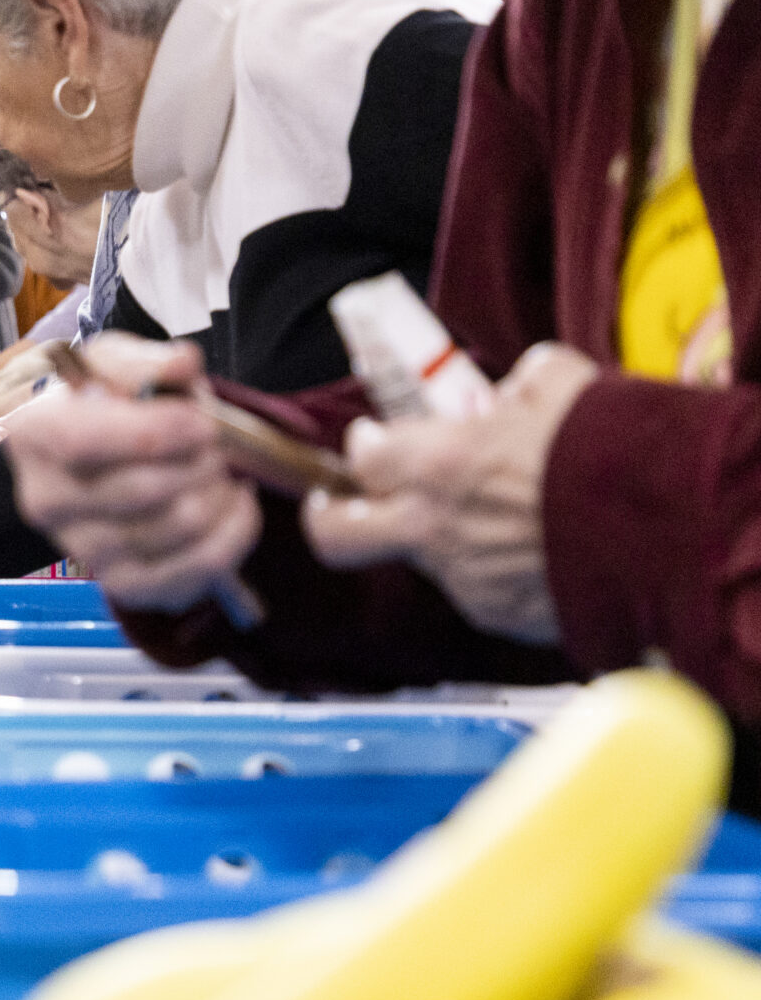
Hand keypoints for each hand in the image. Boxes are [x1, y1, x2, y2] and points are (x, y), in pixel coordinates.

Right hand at [4, 335, 262, 613]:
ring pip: (176, 528)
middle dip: (199, 460)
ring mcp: (82, 549)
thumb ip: (145, 362)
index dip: (151, 432)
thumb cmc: (105, 401)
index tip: (201, 421)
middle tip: (217, 440)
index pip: (81, 441)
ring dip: (219, 493)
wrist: (99, 450)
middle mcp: (46, 500)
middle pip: (141, 490)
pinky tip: (235, 504)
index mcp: (34, 436)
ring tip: (224, 467)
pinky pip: (193, 572)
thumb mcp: (114, 362)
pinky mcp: (121, 583)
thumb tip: (181, 365)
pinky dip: (231, 536)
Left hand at [303, 342, 596, 645]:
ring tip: (488, 517)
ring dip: (436, 538)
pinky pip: (475, 589)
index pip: (362, 457)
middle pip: (336, 535)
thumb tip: (506, 395)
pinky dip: (490, 569)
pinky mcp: (496, 614)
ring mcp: (462, 577)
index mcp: (439, 462)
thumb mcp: (559, 385)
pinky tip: (530, 551)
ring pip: (419, 560)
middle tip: (337, 502)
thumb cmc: (614, 450)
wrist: (670, 530)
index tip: (374, 441)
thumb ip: (516, 388)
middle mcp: (434, 526)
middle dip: (330, 517)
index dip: (365, 447)